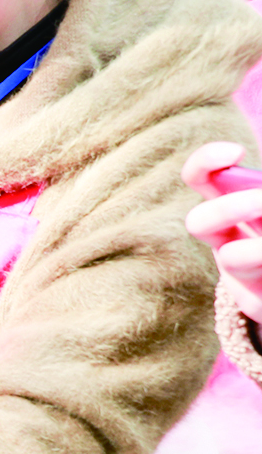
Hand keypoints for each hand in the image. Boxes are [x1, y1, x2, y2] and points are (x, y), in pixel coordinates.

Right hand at [182, 140, 261, 321]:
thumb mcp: (260, 201)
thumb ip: (257, 189)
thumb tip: (259, 185)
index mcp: (230, 206)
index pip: (199, 178)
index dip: (205, 162)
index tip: (236, 152)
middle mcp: (225, 238)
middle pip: (198, 222)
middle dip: (230, 208)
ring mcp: (236, 272)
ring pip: (231, 257)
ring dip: (259, 248)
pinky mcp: (252, 301)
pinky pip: (254, 293)